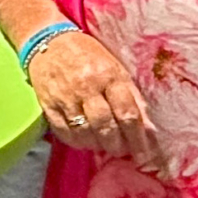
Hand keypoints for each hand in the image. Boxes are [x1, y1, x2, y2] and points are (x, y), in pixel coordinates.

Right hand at [26, 28, 158, 162]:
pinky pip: (64, 132)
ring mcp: (66, 97)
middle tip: (123, 151)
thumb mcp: (116, 68)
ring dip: (98, 146)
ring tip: (105, 146)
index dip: (139, 139)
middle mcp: (87, 87)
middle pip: (106, 127)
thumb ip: (133, 97)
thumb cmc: (88, 55)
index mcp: (109, 76)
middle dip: (118, 146)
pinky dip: (77, 142)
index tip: (144, 155)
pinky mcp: (48, 105)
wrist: (49, 41)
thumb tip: (149, 129)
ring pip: (85, 133)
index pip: (128, 113)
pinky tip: (85, 141)